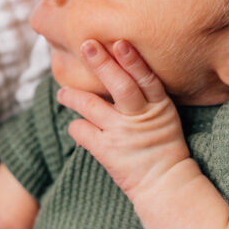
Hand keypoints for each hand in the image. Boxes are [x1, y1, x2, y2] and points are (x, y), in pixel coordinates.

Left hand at [56, 39, 191, 198]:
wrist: (165, 185)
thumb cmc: (163, 147)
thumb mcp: (165, 118)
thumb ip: (147, 98)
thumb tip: (118, 71)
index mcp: (160, 108)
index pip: (147, 79)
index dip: (133, 61)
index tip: (120, 43)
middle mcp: (140, 118)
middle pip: (120, 86)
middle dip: (102, 63)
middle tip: (86, 45)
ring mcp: (122, 134)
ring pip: (91, 105)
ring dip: (73, 96)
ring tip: (62, 93)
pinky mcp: (107, 151)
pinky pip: (81, 130)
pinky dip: (76, 126)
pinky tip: (77, 126)